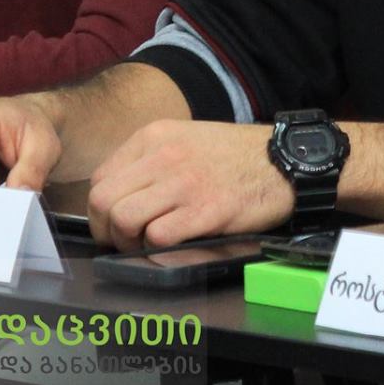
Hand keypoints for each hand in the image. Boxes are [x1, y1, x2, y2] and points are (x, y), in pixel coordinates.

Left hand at [86, 120, 292, 250]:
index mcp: (154, 136)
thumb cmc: (235, 156)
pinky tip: (173, 245)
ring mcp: (183, 182)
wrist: (283, 160)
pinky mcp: (205, 209)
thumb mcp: (185, 140)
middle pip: (103, 201)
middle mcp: (163, 155)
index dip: (101, 211)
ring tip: (147, 245)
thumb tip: (119, 198)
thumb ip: (150, 162)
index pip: (100, 179)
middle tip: (126, 242)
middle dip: (107, 231)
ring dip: (129, 242)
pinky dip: (157, 249)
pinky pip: (157, 236)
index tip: (115, 225)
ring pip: (124, 219)